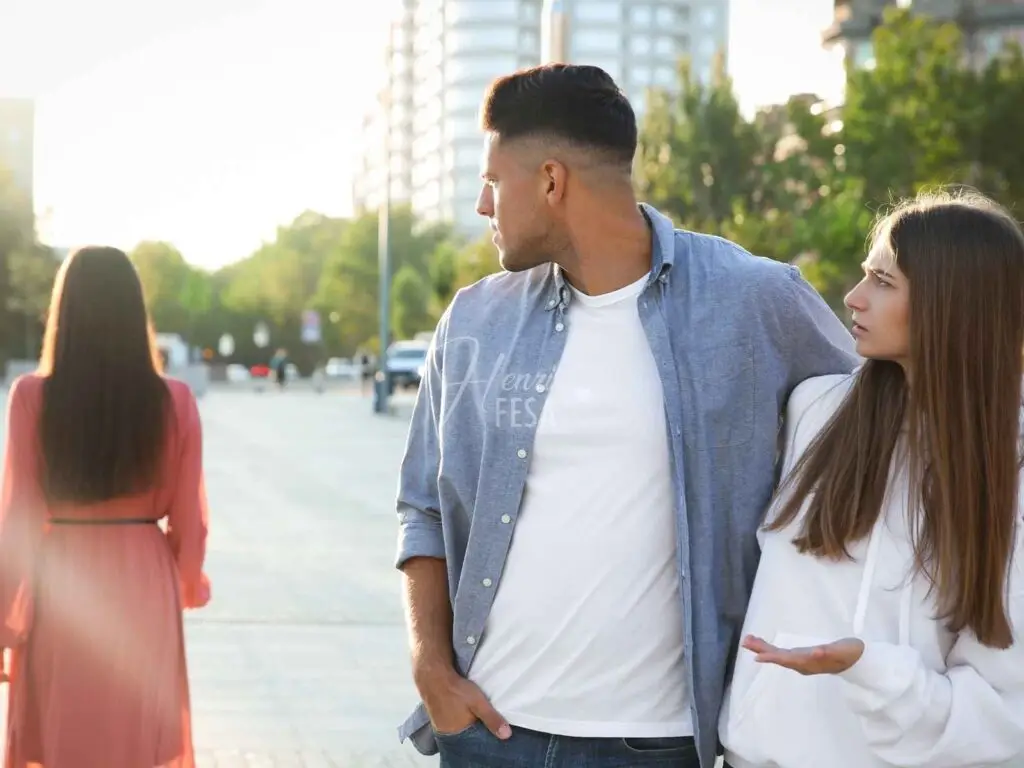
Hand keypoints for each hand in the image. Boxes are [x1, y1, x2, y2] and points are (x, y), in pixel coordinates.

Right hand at [416, 665, 510, 739]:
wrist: (433, 675)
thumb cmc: (456, 689)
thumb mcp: (478, 703)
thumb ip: (492, 718)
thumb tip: (507, 735)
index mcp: (457, 733)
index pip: (475, 740)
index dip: (485, 734)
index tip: (493, 728)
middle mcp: (447, 732)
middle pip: (466, 734)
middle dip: (476, 727)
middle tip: (483, 718)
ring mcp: (440, 724)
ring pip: (459, 726)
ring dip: (466, 721)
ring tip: (474, 713)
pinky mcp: (436, 715)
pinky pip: (451, 720)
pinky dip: (458, 716)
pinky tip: (462, 709)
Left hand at [742, 634, 864, 674]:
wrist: (858, 660)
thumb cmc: (849, 654)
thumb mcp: (841, 652)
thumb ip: (829, 652)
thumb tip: (815, 652)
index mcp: (809, 662)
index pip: (787, 660)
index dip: (772, 658)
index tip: (757, 657)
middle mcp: (802, 663)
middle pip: (779, 657)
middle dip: (762, 650)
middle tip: (745, 641)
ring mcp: (802, 660)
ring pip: (779, 655)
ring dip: (763, 648)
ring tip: (748, 640)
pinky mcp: (803, 656)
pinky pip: (783, 653)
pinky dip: (771, 649)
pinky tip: (761, 646)